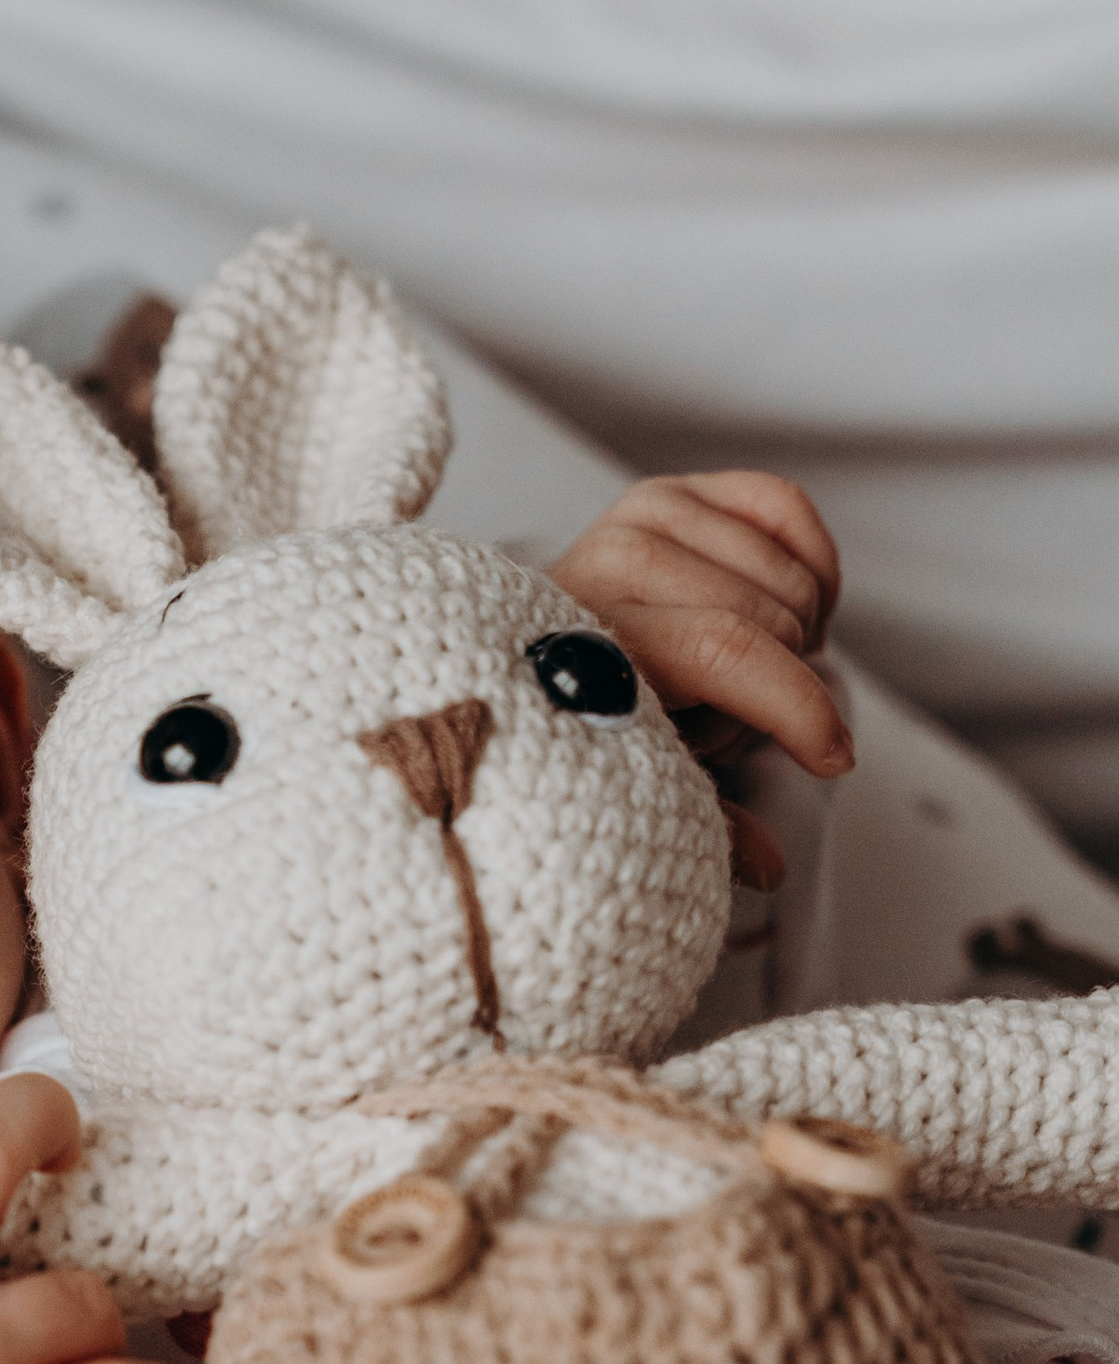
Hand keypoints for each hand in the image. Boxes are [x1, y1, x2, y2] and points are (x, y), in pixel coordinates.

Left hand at [550, 471, 848, 887]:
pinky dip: (810, 564)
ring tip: (732, 667)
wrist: (530, 661)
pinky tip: (780, 608)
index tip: (832, 757)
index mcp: (595, 638)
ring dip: (788, 634)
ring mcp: (640, 517)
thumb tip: (769, 871)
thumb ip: (704, 824)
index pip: (728, 652)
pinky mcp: (673, 491)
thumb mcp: (637, 786)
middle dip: (774, 686)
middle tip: (725, 713)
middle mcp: (612, 560)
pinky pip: (789, 511)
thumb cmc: (588, 731)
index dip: (798, 709)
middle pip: (771, 624)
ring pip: (790, 579)